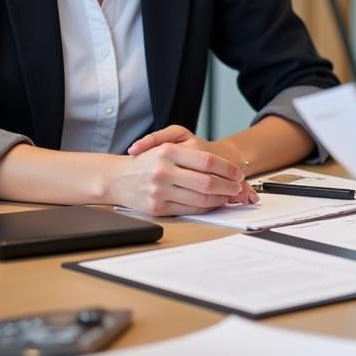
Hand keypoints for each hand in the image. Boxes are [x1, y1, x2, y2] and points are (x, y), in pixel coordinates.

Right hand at [111, 141, 256, 215]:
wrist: (117, 178)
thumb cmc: (146, 161)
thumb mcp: (165, 145)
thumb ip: (191, 153)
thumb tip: (222, 168)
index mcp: (168, 152)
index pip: (207, 161)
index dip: (227, 169)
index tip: (237, 173)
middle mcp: (163, 171)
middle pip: (207, 182)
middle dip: (227, 186)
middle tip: (236, 187)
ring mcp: (160, 191)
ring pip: (201, 198)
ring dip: (219, 199)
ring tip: (228, 196)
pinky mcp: (158, 208)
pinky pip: (190, 209)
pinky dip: (206, 207)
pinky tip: (212, 203)